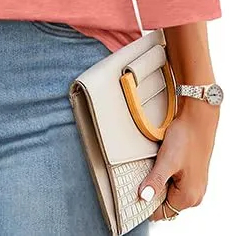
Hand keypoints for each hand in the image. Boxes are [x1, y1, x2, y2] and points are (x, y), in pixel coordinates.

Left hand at [137, 99, 219, 221]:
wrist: (198, 119)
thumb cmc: (185, 138)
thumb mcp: (167, 160)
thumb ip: (155, 181)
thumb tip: (143, 197)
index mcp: (188, 196)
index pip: (161, 212)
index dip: (146, 202)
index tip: (134, 190)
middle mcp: (194, 195)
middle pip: (166, 203)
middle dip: (153, 191)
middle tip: (143, 174)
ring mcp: (195, 185)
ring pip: (170, 192)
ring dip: (159, 182)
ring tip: (154, 165)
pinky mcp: (193, 175)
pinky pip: (175, 182)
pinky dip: (166, 176)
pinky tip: (162, 162)